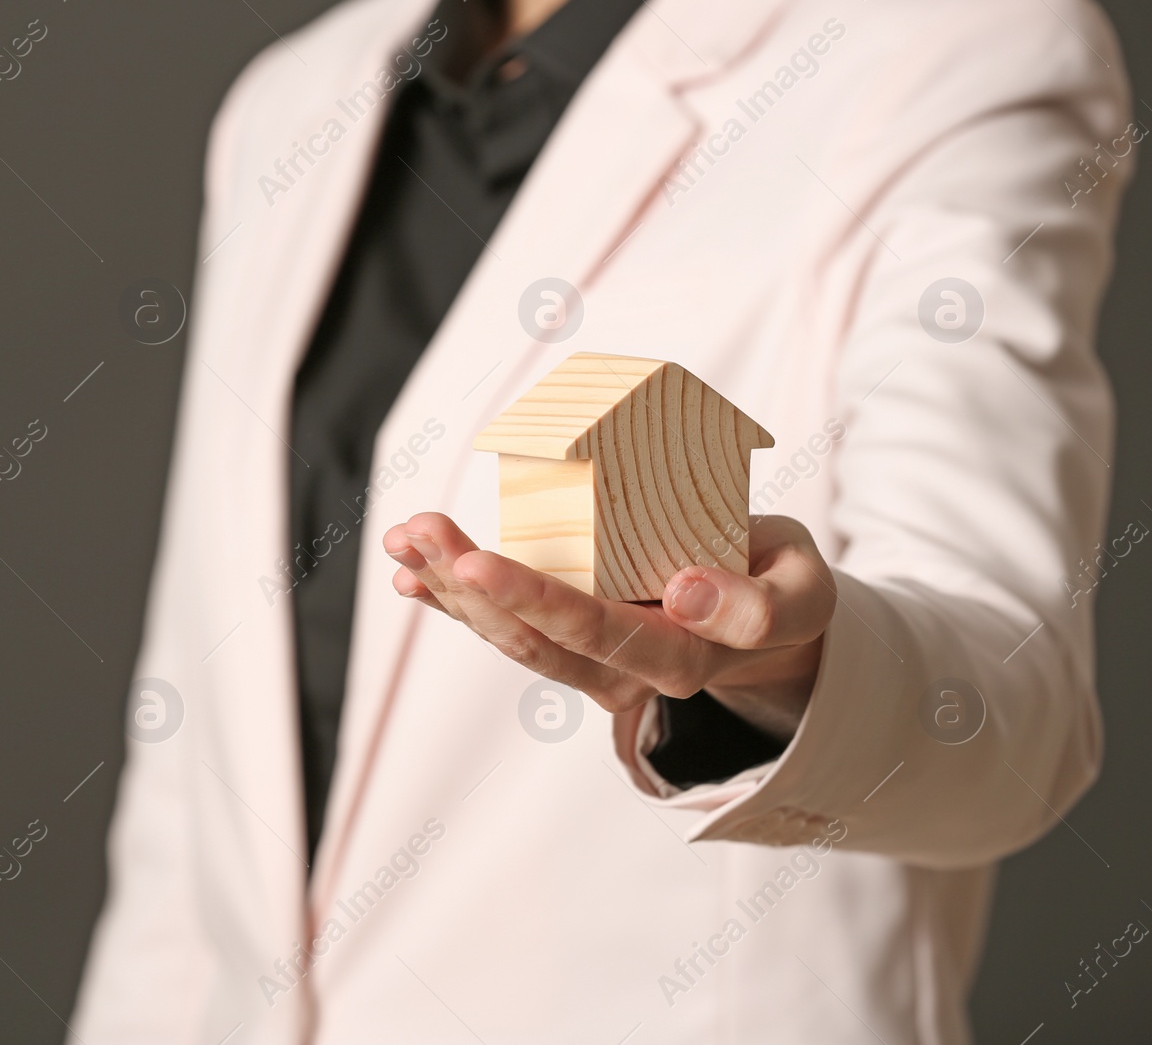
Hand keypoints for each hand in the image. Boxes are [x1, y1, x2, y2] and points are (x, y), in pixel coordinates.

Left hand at [382, 513, 836, 738]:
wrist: (771, 618)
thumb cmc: (784, 589)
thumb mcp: (802, 594)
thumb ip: (759, 606)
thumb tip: (683, 593)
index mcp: (682, 657)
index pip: (597, 632)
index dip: (534, 599)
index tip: (477, 564)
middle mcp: (626, 672)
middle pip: (534, 637)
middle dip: (467, 585)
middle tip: (418, 533)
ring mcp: (593, 663)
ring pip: (511, 634)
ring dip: (449, 588)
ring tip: (404, 538)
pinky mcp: (573, 645)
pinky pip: (507, 628)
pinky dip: (454, 602)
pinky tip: (410, 575)